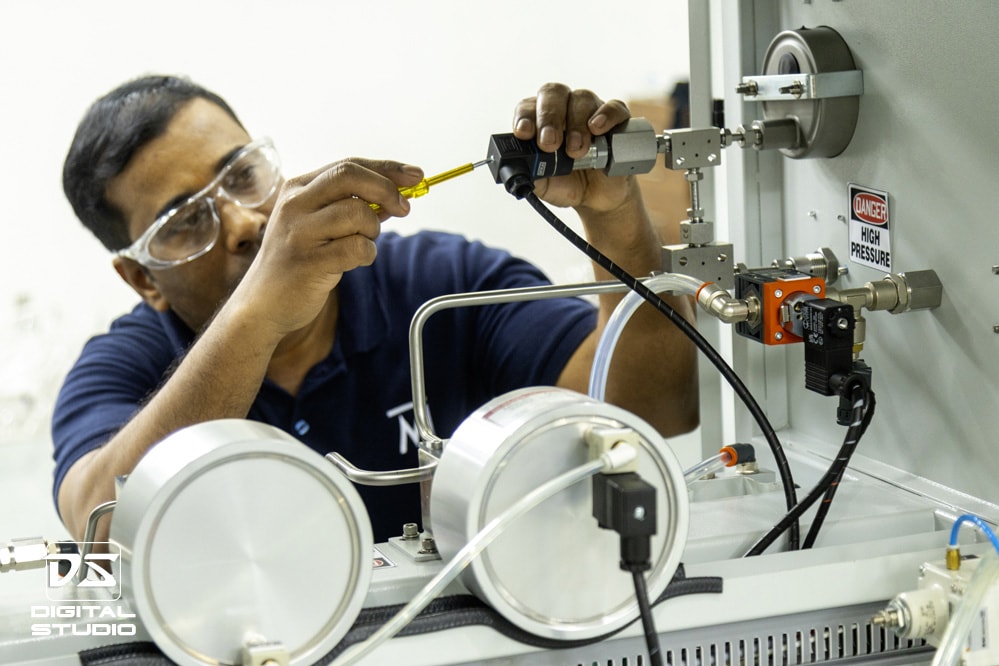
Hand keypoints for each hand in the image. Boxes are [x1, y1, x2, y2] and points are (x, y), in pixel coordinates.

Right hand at [236, 158, 422, 337]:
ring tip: (362, 242)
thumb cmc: (297, 261)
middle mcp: (294, 205)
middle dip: (386, 189)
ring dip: (373, 229)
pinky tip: (354, 261)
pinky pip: (356, 248)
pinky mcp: (307, 262)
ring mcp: (298, 233)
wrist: (262, 303)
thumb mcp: (317, 224)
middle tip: (403, 208)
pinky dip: (367, 254)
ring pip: (357, 213)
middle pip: (350, 176)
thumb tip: (397, 194)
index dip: (387, 168)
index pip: (348, 165)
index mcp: (297, 188)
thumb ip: (350, 205)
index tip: (416, 176)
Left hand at [512, 83, 632, 211]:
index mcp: (540, 121)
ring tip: (576, 150)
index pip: (528, 107)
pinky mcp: (616, 121)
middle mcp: (564, 109)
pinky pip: (614, 107)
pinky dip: (605, 115)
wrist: (596, 199)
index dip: (525, 116)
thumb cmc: (567, 184)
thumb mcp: (542, 184)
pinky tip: (597, 128)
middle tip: (550, 143)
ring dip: (576, 124)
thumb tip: (515, 167)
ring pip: (581, 98)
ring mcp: (590, 111)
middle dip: (549, 118)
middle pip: (553, 94)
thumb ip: (527, 174)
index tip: (524, 133)